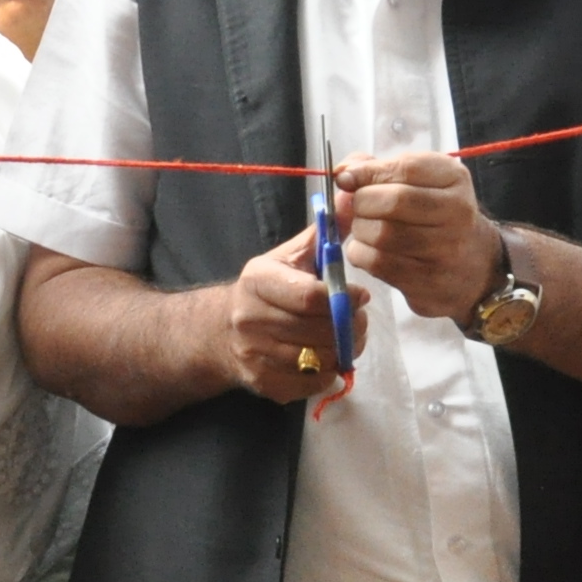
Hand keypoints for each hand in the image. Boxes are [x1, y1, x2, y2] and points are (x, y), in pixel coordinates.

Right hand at [216, 224, 360, 403]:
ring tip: (345, 338)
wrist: (220, 332)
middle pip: (319, 331)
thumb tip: (352, 197)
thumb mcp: (290, 256)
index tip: (361, 296)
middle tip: (359, 320)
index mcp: (258, 280)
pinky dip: (327, 373)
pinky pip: (312, 383)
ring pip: (319, 359)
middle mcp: (250, 318)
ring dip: (342, 350)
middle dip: (350, 327)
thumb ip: (324, 233)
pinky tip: (325, 357)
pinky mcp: (263, 383)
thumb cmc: (267, 290)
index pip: (309, 296)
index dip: (344, 298)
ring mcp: (255, 355)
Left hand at [333, 152, 499, 322]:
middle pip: (393, 202)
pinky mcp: (428, 281)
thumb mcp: (417, 180)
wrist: (472, 263)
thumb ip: (377, 169)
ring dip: (360, 230)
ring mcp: (445, 249)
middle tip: (358, 207)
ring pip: (382, 234)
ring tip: (364, 228)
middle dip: (361, 203)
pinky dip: (360, 253)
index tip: (346, 179)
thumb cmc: (434, 214)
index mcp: (454, 178)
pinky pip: (378, 263)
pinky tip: (367, 249)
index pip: (405, 169)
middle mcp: (457, 212)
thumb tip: (342, 173)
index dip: (367, 173)